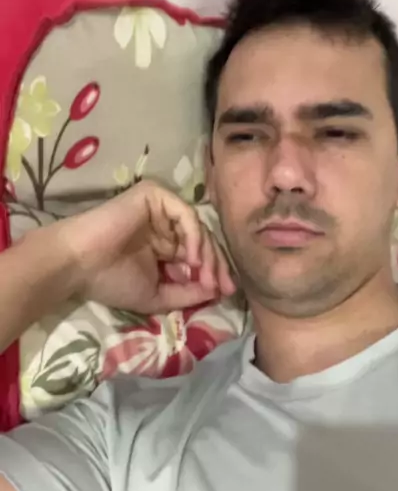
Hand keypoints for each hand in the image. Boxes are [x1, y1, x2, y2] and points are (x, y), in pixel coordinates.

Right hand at [58, 181, 236, 313]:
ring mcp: (160, 207)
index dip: (214, 273)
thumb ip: (188, 293)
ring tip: (207, 277)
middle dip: (216, 265)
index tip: (225, 293)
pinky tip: (193, 259)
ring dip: (207, 254)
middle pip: (203, 240)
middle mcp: (165, 224)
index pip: (199, 254)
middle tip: (223, 286)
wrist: (79, 265)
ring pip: (197, 227)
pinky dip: (194, 236)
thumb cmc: (110, 281)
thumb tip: (217, 291)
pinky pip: (184, 213)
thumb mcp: (157, 295)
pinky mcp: (154, 195)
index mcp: (164, 245)